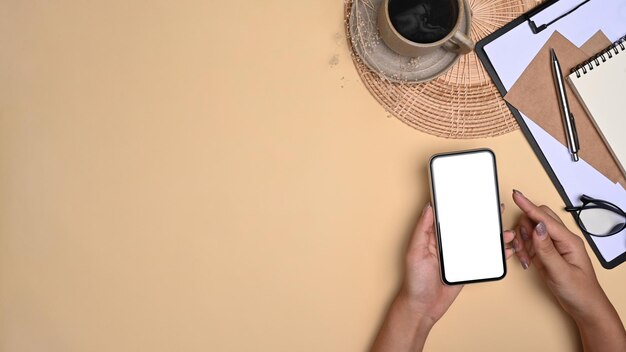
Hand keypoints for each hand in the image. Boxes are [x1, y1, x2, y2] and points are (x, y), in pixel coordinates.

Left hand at [399, 203, 516, 324]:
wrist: (423, 307)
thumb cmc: (414, 281)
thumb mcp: (415, 252)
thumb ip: (422, 229)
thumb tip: (428, 207)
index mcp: (433, 237)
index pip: (449, 217)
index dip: (461, 206)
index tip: (474, 197)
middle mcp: (447, 244)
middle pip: (468, 227)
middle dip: (484, 219)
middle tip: (498, 210)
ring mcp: (458, 257)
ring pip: (479, 242)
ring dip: (494, 236)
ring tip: (507, 232)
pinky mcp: (467, 268)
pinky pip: (484, 258)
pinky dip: (496, 254)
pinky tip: (506, 249)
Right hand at [511, 190, 605, 317]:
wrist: (584, 307)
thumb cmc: (579, 291)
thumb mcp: (561, 271)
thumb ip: (547, 249)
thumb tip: (537, 227)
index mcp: (568, 240)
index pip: (545, 219)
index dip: (529, 206)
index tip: (517, 195)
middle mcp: (561, 240)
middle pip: (537, 219)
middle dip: (524, 228)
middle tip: (522, 246)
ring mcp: (553, 246)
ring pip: (531, 231)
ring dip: (523, 242)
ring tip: (526, 258)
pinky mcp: (546, 253)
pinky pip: (530, 243)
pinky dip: (524, 249)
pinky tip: (527, 260)